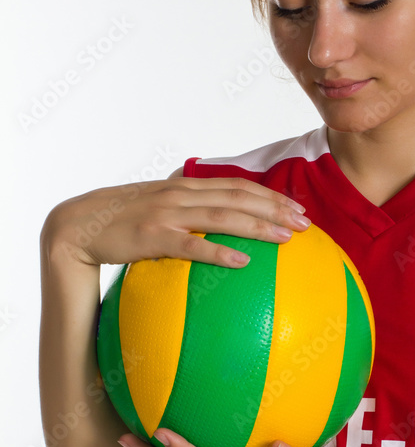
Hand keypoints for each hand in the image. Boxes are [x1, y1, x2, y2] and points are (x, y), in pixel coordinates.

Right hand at [41, 173, 309, 268]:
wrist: (76, 226)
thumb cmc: (120, 222)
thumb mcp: (158, 209)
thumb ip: (187, 210)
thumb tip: (216, 226)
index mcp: (185, 186)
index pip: (237, 185)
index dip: (269, 194)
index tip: (297, 208)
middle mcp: (181, 194)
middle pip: (239, 197)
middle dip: (276, 208)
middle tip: (305, 223)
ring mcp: (167, 214)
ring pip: (223, 216)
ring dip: (259, 226)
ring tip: (286, 238)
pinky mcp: (153, 237)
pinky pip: (193, 246)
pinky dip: (220, 252)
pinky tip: (244, 261)